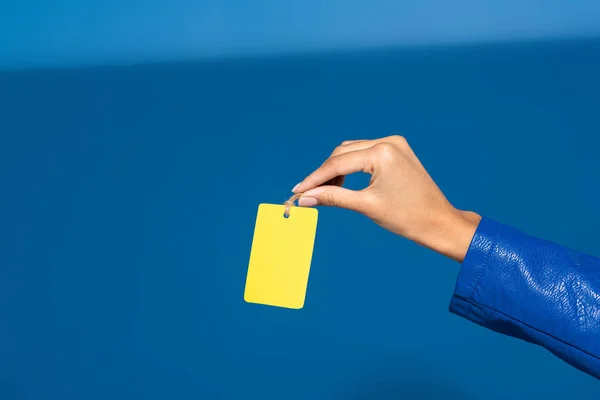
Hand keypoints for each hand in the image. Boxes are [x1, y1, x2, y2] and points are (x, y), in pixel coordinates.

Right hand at [292, 136, 480, 261]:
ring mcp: (394, 144)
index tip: (297, 191)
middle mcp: (388, 142)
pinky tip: (342, 182)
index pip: (338, 163)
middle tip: (307, 193)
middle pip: (342, 153)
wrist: (438, 222)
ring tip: (325, 190)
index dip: (314, 178)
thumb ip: (333, 197)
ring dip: (336, 168)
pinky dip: (351, 165)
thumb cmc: (407, 217)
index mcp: (382, 152)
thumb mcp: (365, 206)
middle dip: (323, 173)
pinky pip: (365, 153)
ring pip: (352, 151)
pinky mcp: (397, 150)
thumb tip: (305, 198)